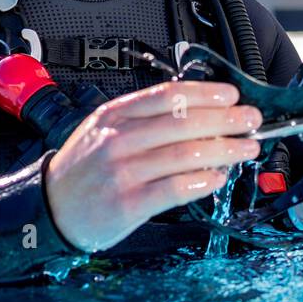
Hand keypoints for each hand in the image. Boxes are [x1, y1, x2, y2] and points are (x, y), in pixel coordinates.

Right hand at [44, 81, 261, 251]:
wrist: (50, 208)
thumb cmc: (85, 168)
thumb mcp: (105, 130)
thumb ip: (144, 119)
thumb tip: (199, 112)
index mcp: (115, 116)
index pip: (168, 96)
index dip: (205, 94)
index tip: (231, 95)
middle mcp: (119, 140)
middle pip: (184, 123)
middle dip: (226, 120)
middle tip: (251, 120)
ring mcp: (123, 172)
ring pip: (185, 154)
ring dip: (224, 150)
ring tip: (246, 148)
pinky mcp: (129, 203)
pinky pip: (175, 189)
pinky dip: (202, 182)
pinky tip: (219, 177)